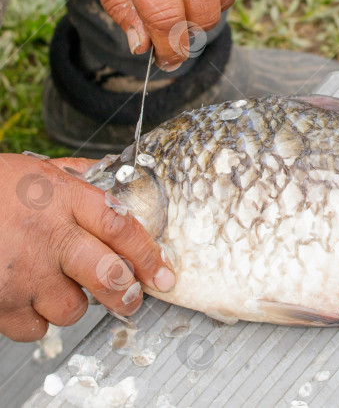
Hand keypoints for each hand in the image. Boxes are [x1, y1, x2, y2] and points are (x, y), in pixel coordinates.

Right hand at [0, 154, 174, 340]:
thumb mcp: (36, 169)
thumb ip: (75, 175)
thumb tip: (107, 172)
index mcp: (64, 199)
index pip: (124, 229)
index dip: (150, 257)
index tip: (163, 275)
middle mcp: (50, 237)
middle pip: (110, 276)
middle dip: (127, 294)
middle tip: (129, 297)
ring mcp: (24, 273)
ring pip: (74, 309)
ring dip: (72, 303)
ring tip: (56, 284)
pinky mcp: (0, 303)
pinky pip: (36, 328)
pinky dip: (36, 319)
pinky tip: (27, 297)